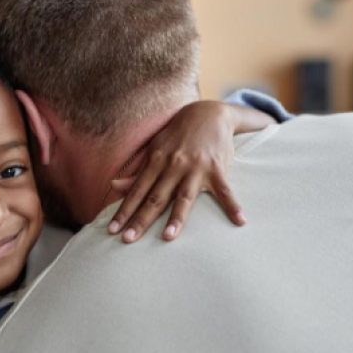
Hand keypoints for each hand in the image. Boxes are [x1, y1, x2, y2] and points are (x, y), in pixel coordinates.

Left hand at [108, 101, 273, 242]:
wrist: (208, 113)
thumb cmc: (177, 135)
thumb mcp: (155, 149)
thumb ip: (138, 171)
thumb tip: (114, 185)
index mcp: (156, 162)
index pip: (137, 191)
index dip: (124, 211)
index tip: (112, 229)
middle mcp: (174, 166)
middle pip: (155, 198)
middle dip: (140, 219)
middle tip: (127, 240)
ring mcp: (196, 168)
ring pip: (184, 197)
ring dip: (176, 218)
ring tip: (168, 237)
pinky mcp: (217, 169)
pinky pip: (225, 191)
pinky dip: (233, 205)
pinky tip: (240, 221)